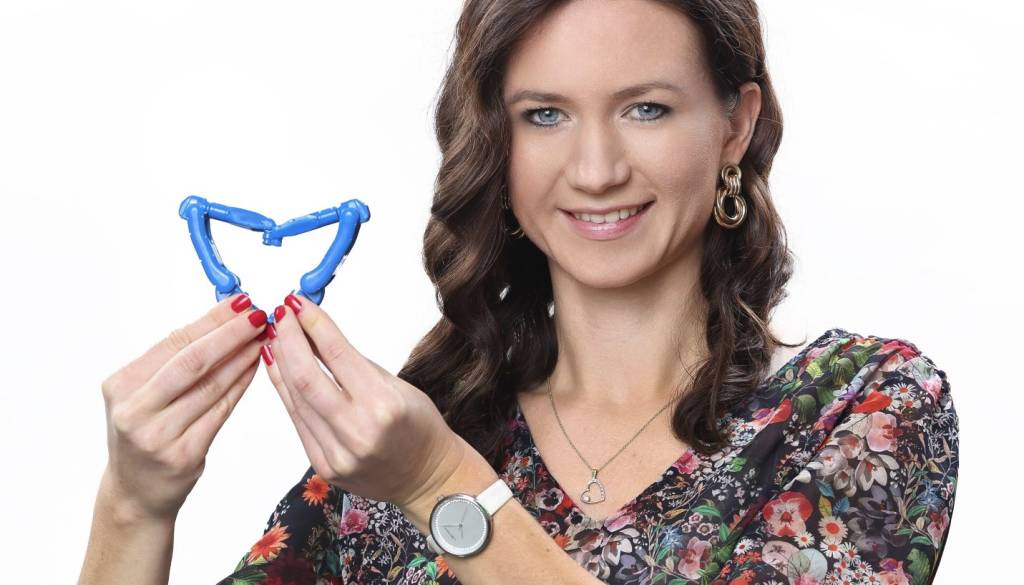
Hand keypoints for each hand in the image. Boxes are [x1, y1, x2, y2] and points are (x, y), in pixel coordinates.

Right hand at [99, 294, 268, 521]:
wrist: (135, 491)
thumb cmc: (146, 431)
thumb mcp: (143, 393)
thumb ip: (174, 360)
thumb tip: (223, 317)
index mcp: (120, 385)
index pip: (173, 343)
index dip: (211, 320)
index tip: (240, 302)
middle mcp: (134, 410)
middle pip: (191, 362)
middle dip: (230, 334)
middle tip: (259, 315)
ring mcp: (158, 436)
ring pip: (210, 386)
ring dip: (242, 358)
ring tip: (264, 337)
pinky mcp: (183, 455)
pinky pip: (220, 411)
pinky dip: (241, 385)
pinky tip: (256, 367)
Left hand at [261, 293, 463, 507]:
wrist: (427, 478)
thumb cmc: (419, 429)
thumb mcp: (398, 387)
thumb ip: (354, 364)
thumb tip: (315, 334)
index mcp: (384, 405)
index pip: (337, 354)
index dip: (312, 324)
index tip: (298, 303)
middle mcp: (358, 431)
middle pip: (306, 377)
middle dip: (288, 339)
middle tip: (281, 315)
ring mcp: (338, 454)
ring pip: (296, 399)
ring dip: (281, 363)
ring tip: (275, 337)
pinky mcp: (324, 466)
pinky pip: (298, 422)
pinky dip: (286, 392)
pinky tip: (281, 370)